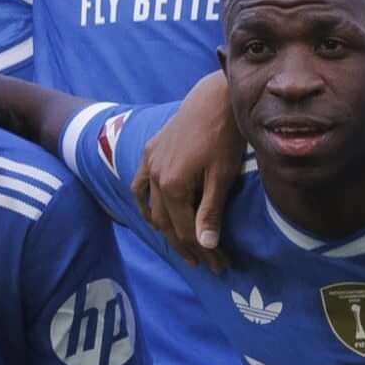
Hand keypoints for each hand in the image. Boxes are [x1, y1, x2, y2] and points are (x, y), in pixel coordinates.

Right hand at [127, 73, 241, 270]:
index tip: (220, 267)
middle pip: (167, 224)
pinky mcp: (150, 151)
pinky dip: (146, 204)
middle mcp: (154, 177)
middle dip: (186, 246)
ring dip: (165, 230)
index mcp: (172, 186)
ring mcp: (149, 163)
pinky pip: (139, 186)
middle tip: (206, 263)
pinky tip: (154, 215)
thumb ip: (210, 211)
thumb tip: (206, 245)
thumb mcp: (222, 176)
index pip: (186, 230)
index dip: (203, 252)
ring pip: (151, 208)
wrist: (215, 97)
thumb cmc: (225, 135)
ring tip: (183, 245)